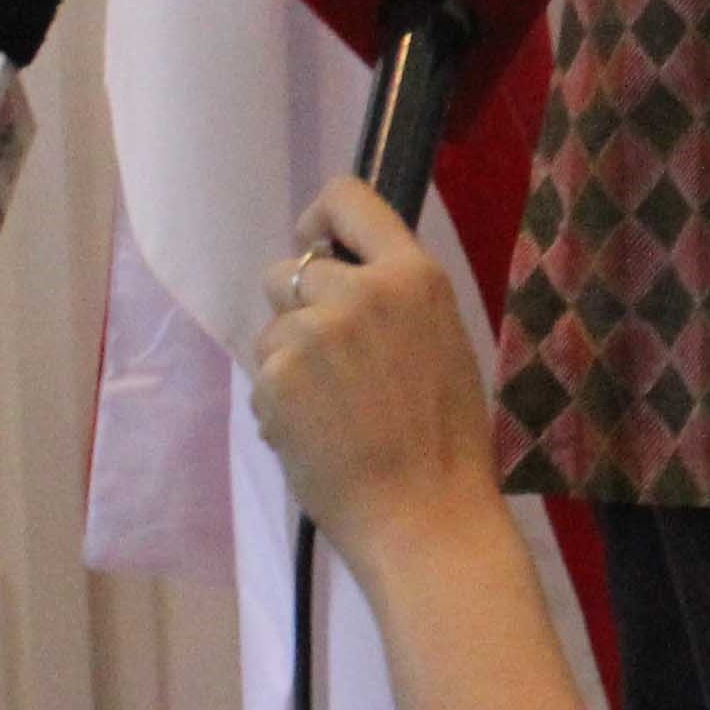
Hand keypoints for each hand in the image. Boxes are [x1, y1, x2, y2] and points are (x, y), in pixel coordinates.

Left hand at [251, 179, 500, 567]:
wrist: (423, 512)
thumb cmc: (446, 436)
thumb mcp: (441, 340)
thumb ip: (394, 300)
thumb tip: (342, 278)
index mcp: (412, 275)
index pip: (346, 197)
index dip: (319, 221)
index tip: (318, 248)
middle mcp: (359, 291)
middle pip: (290, 271)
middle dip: (298, 310)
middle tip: (332, 364)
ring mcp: (313, 334)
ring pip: (272, 330)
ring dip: (288, 362)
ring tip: (330, 411)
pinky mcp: (276, 379)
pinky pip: (264, 378)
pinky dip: (280, 407)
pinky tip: (316, 438)